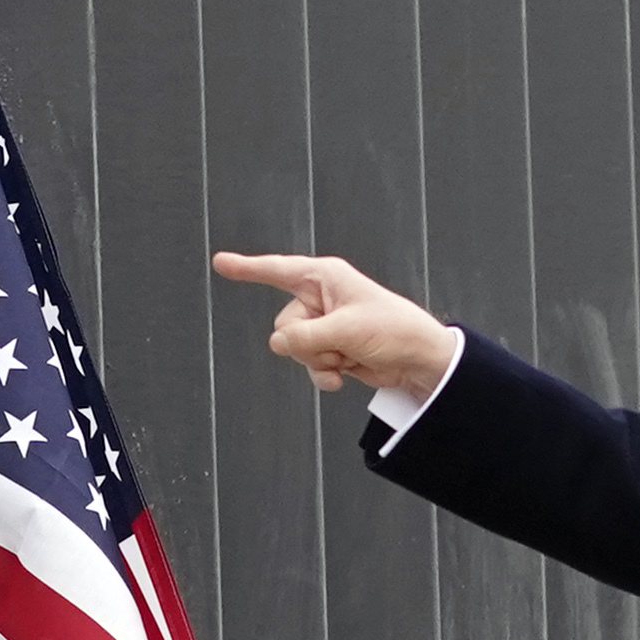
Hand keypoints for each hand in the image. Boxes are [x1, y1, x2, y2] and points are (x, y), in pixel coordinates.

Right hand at [210, 249, 460, 396]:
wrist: (420, 361)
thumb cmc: (393, 331)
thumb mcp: (345, 330)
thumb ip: (305, 337)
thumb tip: (277, 344)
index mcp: (325, 278)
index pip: (277, 270)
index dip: (247, 268)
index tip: (219, 262)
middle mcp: (321, 298)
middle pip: (285, 324)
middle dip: (308, 341)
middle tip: (340, 343)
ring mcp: (325, 326)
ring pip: (294, 348)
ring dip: (319, 359)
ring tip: (348, 356)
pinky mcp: (332, 349)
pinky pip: (309, 364)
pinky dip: (323, 373)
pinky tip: (342, 377)